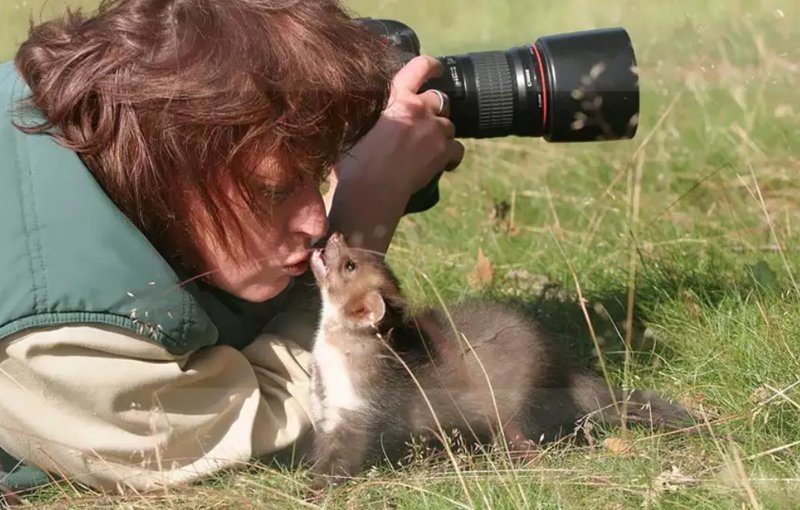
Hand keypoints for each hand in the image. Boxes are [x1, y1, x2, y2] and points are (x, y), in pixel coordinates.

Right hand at [335, 55, 464, 198]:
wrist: (372, 186)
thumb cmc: (356, 160)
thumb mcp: (357, 126)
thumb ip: (371, 114)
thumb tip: (368, 115)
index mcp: (396, 97)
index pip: (419, 67)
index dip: (431, 66)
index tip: (437, 69)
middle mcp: (419, 107)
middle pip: (439, 99)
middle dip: (434, 110)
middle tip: (423, 125)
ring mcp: (434, 129)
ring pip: (449, 125)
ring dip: (441, 133)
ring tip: (428, 147)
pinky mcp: (444, 151)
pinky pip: (458, 148)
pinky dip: (452, 155)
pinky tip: (443, 164)